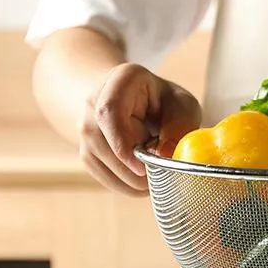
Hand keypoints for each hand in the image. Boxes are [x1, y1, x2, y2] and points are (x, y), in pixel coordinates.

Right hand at [79, 64, 201, 195]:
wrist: (140, 104)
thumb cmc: (167, 105)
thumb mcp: (183, 107)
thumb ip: (180, 127)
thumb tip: (166, 155)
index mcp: (122, 80)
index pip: (109, 112)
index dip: (123, 144)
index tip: (143, 167)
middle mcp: (94, 100)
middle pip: (101, 142)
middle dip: (133, 169)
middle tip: (161, 177)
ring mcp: (85, 127)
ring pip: (98, 162)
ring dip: (131, 181)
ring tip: (157, 176)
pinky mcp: (86, 151)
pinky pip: (102, 176)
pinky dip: (126, 186)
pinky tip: (144, 181)